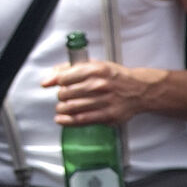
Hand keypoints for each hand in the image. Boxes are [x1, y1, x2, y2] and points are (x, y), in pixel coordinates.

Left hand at [40, 60, 163, 126]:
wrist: (139, 90)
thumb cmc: (115, 77)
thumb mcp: (94, 65)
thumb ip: (68, 69)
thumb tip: (47, 80)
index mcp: (96, 70)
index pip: (64, 78)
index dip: (58, 82)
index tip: (61, 85)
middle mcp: (100, 85)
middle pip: (66, 94)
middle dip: (61, 96)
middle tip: (64, 97)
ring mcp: (104, 101)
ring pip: (71, 107)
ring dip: (62, 109)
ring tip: (63, 107)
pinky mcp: (108, 116)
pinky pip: (81, 120)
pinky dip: (67, 121)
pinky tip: (62, 119)